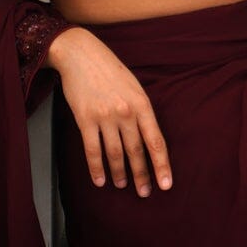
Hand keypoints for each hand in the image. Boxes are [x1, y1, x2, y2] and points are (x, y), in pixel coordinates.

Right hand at [46, 25, 173, 194]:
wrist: (81, 54)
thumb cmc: (110, 70)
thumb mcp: (134, 86)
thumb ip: (141, 111)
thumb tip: (147, 138)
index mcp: (142, 104)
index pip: (156, 141)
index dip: (161, 165)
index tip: (166, 184)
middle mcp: (126, 112)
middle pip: (136, 151)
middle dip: (142, 175)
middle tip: (145, 192)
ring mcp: (105, 116)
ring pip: (115, 153)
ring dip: (120, 173)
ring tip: (123, 185)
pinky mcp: (85, 119)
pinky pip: (92, 150)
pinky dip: (96, 168)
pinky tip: (100, 180)